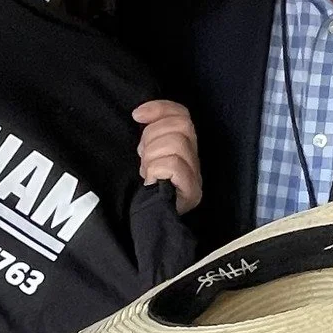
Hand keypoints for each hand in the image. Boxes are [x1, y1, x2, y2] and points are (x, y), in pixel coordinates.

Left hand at [134, 99, 201, 214]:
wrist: (149, 224)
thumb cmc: (146, 190)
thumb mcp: (145, 156)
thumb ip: (150, 136)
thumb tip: (140, 115)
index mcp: (184, 147)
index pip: (182, 114)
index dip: (160, 109)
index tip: (137, 115)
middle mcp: (195, 159)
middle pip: (181, 125)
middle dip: (153, 136)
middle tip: (143, 157)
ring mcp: (195, 176)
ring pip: (176, 144)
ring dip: (153, 155)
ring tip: (147, 171)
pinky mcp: (192, 191)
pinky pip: (174, 165)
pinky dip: (157, 169)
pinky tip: (151, 181)